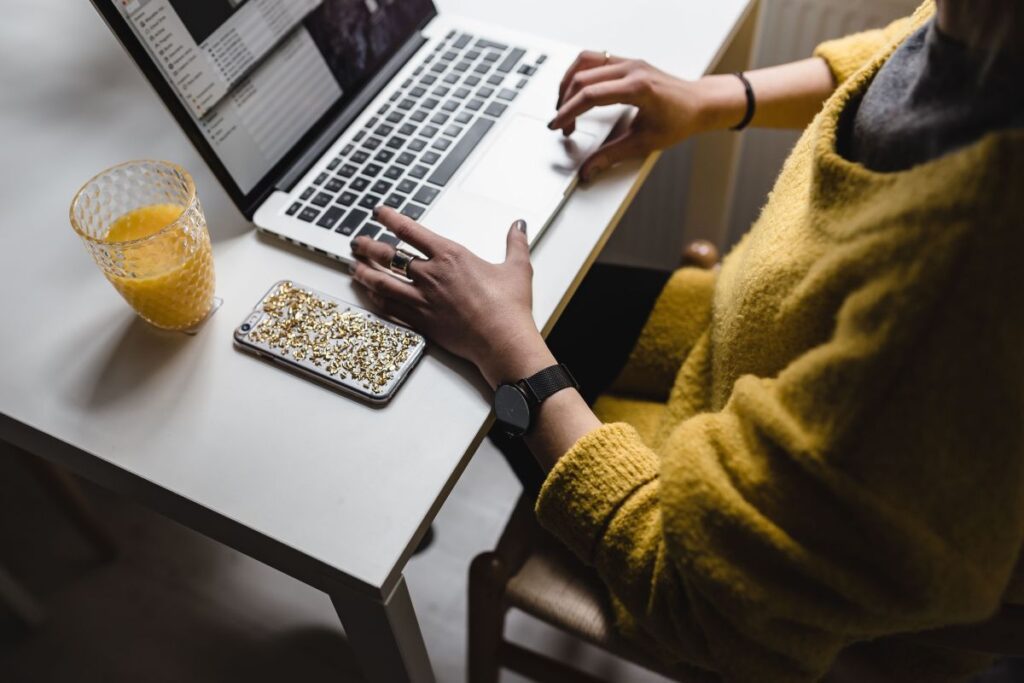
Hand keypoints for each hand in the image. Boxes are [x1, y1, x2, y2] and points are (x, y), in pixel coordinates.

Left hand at [350, 208, 555, 387]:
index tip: (378, 212)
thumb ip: (515, 243)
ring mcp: (422, 299)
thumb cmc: (508, 307)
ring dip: (364, 273)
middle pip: (387, 256)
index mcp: (450, 256)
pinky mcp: (420, 321)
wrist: (501, 339)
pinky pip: (389, 308)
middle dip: (367, 246)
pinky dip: (375, 299)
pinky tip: (370, 295)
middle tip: (356, 242)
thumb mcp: (517, 268)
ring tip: (354, 267)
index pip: (410, 230)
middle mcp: (430, 275)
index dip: (389, 218)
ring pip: (381, 282)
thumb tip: (519, 226)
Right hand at [549, 51, 709, 179]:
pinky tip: (576, 91)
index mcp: (638, 88)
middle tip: (563, 127)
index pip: (591, 95)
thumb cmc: (680, 120)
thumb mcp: (644, 143)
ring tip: (564, 106)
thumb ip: (612, 155)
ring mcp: (628, 62)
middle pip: (582, 78)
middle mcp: (631, 69)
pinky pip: (594, 59)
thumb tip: (588, 170)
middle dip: (565, 103)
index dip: (568, 112)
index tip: (556, 126)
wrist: (699, 104)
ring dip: (568, 83)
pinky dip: (579, 74)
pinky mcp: (627, 62)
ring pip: (584, 63)